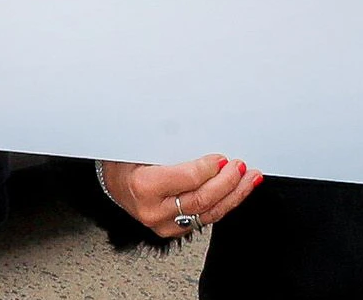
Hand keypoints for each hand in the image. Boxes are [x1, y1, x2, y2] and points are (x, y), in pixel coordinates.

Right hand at [99, 154, 260, 237]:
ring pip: (208, 213)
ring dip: (234, 195)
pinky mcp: (174, 231)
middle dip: (227, 182)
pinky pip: (206, 219)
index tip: (222, 157)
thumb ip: (168, 141)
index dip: (209, 168)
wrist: (113, 185)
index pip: (186, 179)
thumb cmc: (125, 162)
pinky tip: (237, 192)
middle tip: (240, 166)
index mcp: (144, 186)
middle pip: (201, 199)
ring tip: (249, 179)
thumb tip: (198, 131)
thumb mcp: (140, 145)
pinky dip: (225, 204)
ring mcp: (164, 225)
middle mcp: (154, 210)